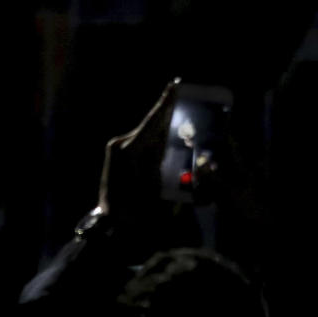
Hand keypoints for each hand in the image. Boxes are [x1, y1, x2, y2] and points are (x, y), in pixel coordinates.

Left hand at [98, 78, 180, 226]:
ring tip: (184, 116)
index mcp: (130, 151)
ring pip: (148, 134)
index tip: (176, 85)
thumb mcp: (164, 201)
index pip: (153, 122)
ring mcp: (119, 149)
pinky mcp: (119, 155)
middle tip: (186, 96)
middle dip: (170, 113)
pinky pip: (143, 144)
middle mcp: (122, 145)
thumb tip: (203, 167)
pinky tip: (171, 139)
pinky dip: (157, 141)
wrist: (113, 232)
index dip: (166, 103)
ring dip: (165, 128)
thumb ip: (184, 182)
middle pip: (152, 125)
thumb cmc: (139, 218)